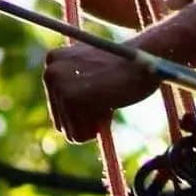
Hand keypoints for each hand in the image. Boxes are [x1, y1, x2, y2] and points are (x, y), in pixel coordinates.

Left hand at [43, 43, 158, 142]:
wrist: (145, 61)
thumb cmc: (127, 67)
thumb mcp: (93, 69)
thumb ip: (75, 85)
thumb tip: (65, 124)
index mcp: (53, 60)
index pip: (59, 108)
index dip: (85, 108)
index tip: (103, 89)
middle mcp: (50, 71)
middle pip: (61, 122)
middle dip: (87, 119)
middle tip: (107, 96)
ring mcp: (59, 84)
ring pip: (70, 130)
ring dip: (93, 123)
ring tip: (108, 98)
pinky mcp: (70, 98)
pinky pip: (79, 134)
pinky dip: (96, 127)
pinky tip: (109, 104)